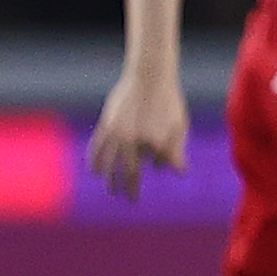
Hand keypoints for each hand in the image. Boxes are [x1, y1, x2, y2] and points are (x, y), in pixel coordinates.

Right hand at [89, 67, 188, 199]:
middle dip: (130, 187)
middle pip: (130, 172)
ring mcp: (118, 134)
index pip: (157, 165)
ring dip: (110, 179)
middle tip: (130, 199)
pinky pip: (97, 148)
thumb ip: (177, 150)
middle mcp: (135, 141)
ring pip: (110, 164)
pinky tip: (95, 171)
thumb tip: (181, 172)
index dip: (159, 167)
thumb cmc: (169, 100)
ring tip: (112, 190)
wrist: (149, 76)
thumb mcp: (179, 125)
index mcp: (156, 142)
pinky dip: (95, 161)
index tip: (157, 171)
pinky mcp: (106, 125)